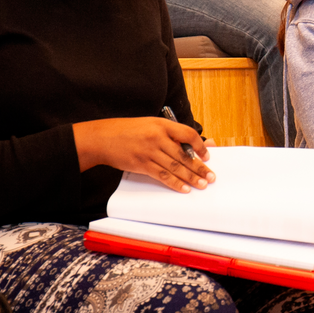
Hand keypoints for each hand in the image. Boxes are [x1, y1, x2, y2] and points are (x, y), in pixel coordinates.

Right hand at [73, 117, 215, 192]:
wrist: (103, 137)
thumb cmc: (128, 130)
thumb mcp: (151, 124)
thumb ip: (169, 133)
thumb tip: (189, 145)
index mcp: (162, 125)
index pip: (187, 134)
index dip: (200, 146)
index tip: (207, 155)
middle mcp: (157, 137)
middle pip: (184, 155)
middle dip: (199, 167)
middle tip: (210, 177)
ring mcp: (149, 151)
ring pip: (175, 167)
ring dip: (190, 177)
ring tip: (201, 184)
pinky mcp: (141, 164)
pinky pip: (161, 175)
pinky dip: (174, 183)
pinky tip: (183, 188)